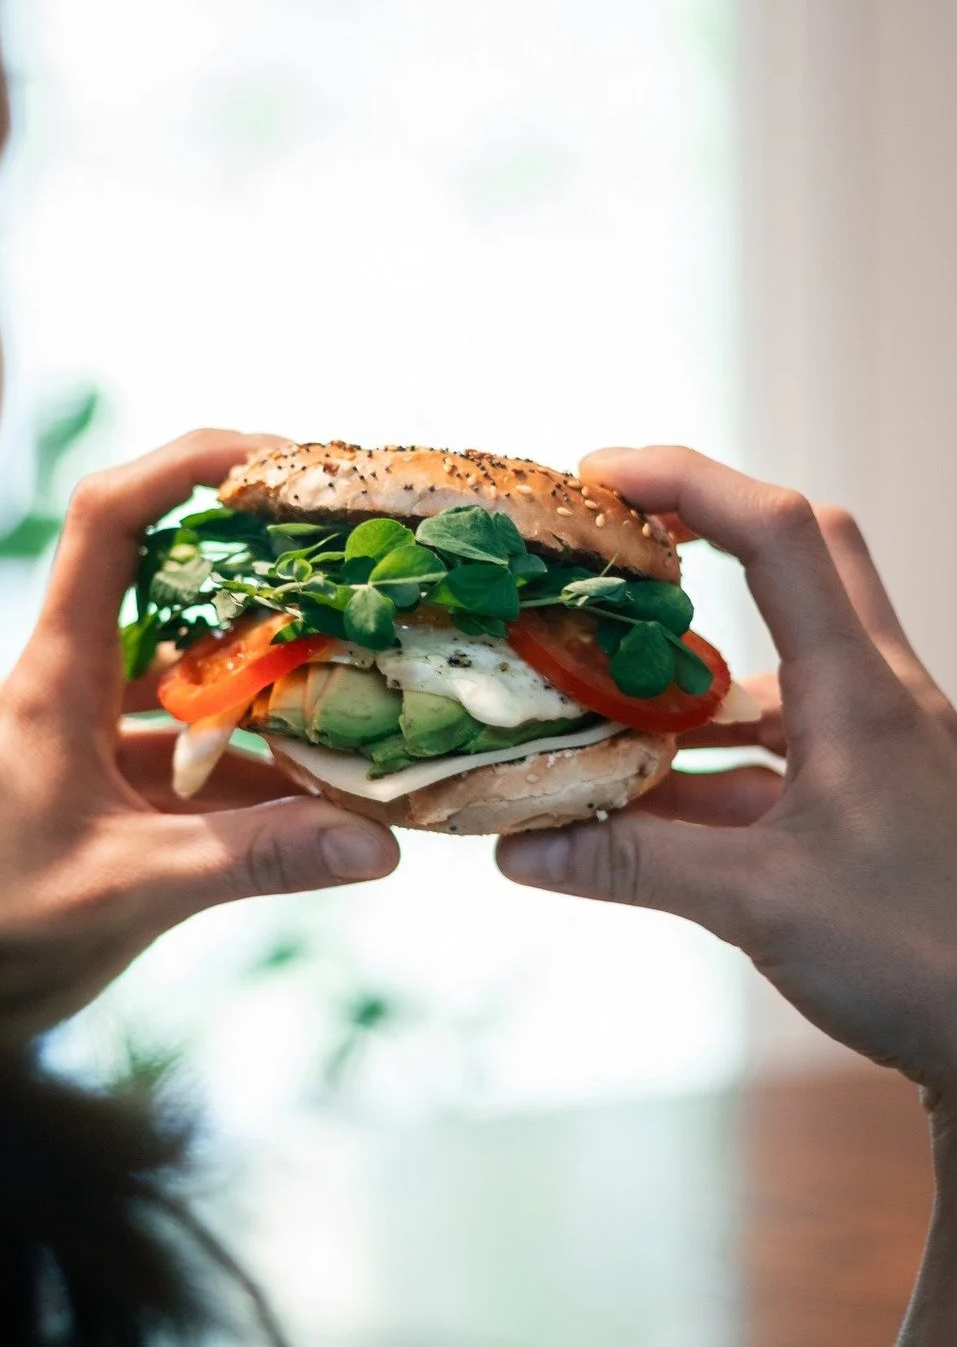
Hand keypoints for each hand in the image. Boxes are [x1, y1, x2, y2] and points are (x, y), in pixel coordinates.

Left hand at [0, 429, 398, 1039]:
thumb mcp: (127, 890)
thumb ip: (252, 862)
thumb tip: (376, 845)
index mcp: (54, 676)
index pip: (106, 522)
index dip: (183, 465)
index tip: (273, 457)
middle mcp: (66, 683)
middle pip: (161, 579)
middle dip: (255, 563)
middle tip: (350, 559)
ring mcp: (81, 732)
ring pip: (185, 672)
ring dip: (264, 674)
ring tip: (361, 673)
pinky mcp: (96, 783)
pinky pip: (184, 748)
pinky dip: (250, 760)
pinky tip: (320, 787)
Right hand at [496, 446, 956, 1113]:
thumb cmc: (924, 960)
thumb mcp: (762, 906)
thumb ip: (634, 866)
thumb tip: (519, 847)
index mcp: (859, 692)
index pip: (779, 535)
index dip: (688, 481)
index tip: (599, 474)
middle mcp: (876, 696)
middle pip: (803, 554)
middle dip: (707, 523)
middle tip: (615, 537)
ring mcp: (878, 744)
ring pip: (781, 658)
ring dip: (693, 662)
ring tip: (594, 683)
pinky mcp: (871, 793)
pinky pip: (778, 742)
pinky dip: (707, 753)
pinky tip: (641, 796)